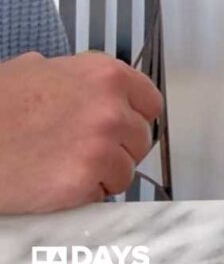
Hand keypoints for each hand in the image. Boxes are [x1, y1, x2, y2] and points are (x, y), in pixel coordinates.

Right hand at [0, 52, 162, 212]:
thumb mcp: (36, 70)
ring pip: (126, 169)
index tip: (121, 128)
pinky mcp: (84, 180)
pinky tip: (56, 182)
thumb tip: (87, 86)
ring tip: (66, 167)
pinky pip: (103, 192)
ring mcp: (100, 145)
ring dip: (103, 173)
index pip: (149, 102)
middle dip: (118, 148)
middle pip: (140, 139)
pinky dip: (85, 193)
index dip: (134, 118)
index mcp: (105, 75)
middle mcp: (110, 107)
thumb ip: (75, 78)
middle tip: (86, 152)